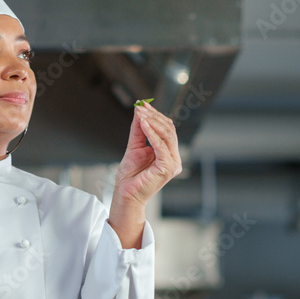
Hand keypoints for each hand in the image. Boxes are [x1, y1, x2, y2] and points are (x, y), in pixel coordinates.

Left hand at [109, 102, 181, 247]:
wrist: (126, 194)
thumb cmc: (130, 175)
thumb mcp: (134, 146)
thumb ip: (138, 129)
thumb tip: (139, 109)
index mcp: (168, 153)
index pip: (167, 129)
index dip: (156, 115)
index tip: (142, 104)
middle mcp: (173, 158)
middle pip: (169, 130)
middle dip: (154, 116)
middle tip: (141, 106)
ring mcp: (173, 164)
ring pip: (167, 135)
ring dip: (153, 121)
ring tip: (140, 113)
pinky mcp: (168, 168)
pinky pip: (162, 146)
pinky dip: (152, 133)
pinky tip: (143, 124)